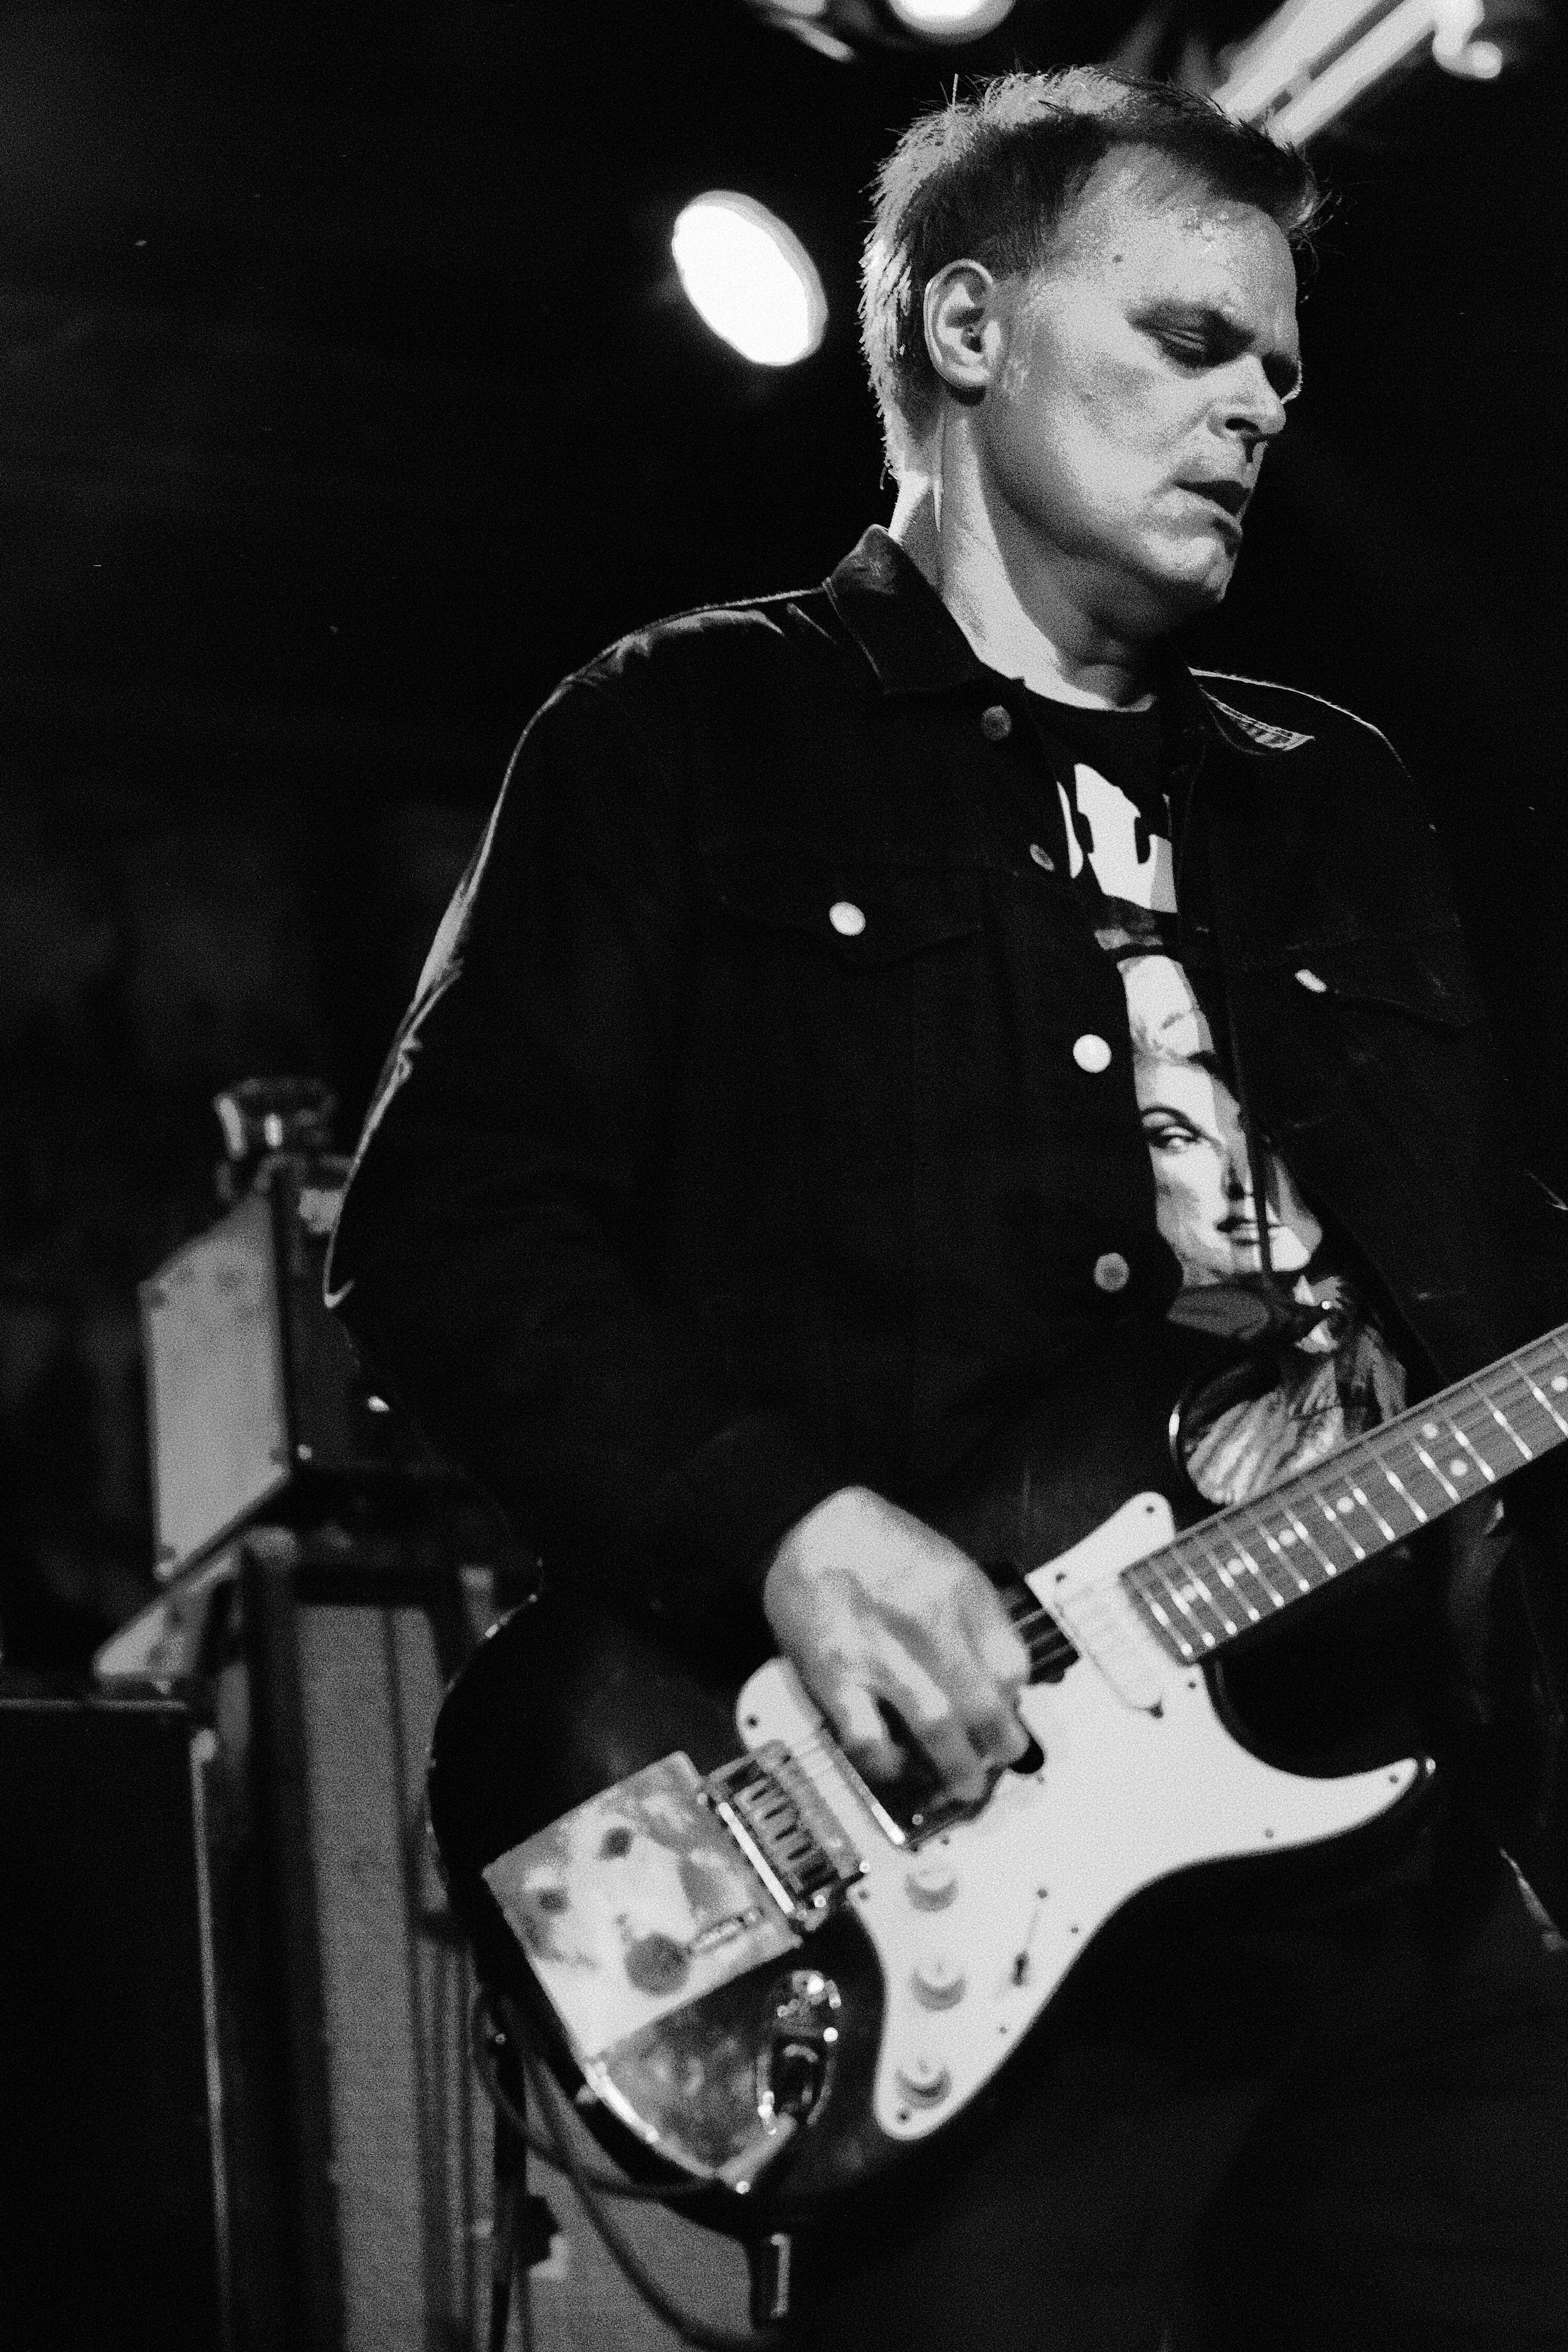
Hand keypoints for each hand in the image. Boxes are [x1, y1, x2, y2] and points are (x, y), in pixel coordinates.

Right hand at [760, 1486, 1030, 1803]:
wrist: (811, 1525)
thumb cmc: (883, 1546)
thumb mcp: (950, 1563)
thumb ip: (979, 1617)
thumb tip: (1003, 1678)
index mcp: (962, 1594)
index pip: (1011, 1665)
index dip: (1015, 1701)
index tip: (1008, 1715)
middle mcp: (928, 1625)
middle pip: (984, 1704)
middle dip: (1000, 1746)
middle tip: (998, 1762)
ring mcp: (881, 1654)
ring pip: (936, 1728)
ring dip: (957, 1767)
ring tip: (964, 1785)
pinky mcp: (835, 1675)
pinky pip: (868, 1737)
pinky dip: (888, 1761)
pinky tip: (895, 1765)